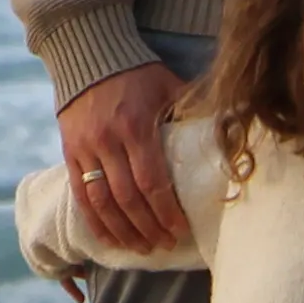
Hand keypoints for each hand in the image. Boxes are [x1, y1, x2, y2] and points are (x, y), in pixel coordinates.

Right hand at [59, 61, 187, 253]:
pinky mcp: (70, 153)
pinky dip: (95, 222)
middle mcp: (108, 141)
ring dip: (123, 231)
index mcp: (136, 127)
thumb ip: (195, 111)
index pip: (151, 181)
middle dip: (148, 228)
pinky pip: (80, 195)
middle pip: (128, 198)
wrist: (88, 54)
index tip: (180, 230)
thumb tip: (233, 131)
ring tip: (142, 248)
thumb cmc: (138, 73)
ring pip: (102, 202)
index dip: (166, 211)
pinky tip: (110, 239)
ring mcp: (85, 149)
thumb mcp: (169, 86)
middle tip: (165, 245)